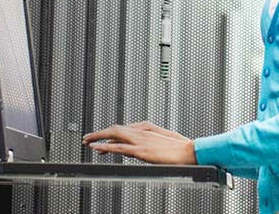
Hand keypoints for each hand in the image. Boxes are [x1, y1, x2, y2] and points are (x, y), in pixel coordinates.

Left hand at [81, 121, 196, 164]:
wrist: (191, 151)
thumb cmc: (182, 148)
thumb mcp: (165, 140)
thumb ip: (153, 139)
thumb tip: (146, 144)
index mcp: (147, 127)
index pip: (123, 128)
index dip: (110, 133)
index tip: (102, 139)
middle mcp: (141, 130)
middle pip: (114, 128)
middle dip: (99, 133)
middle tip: (88, 138)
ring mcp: (140, 140)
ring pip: (113, 135)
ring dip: (97, 137)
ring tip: (87, 141)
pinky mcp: (140, 151)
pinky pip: (118, 148)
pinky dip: (105, 147)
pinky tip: (96, 148)